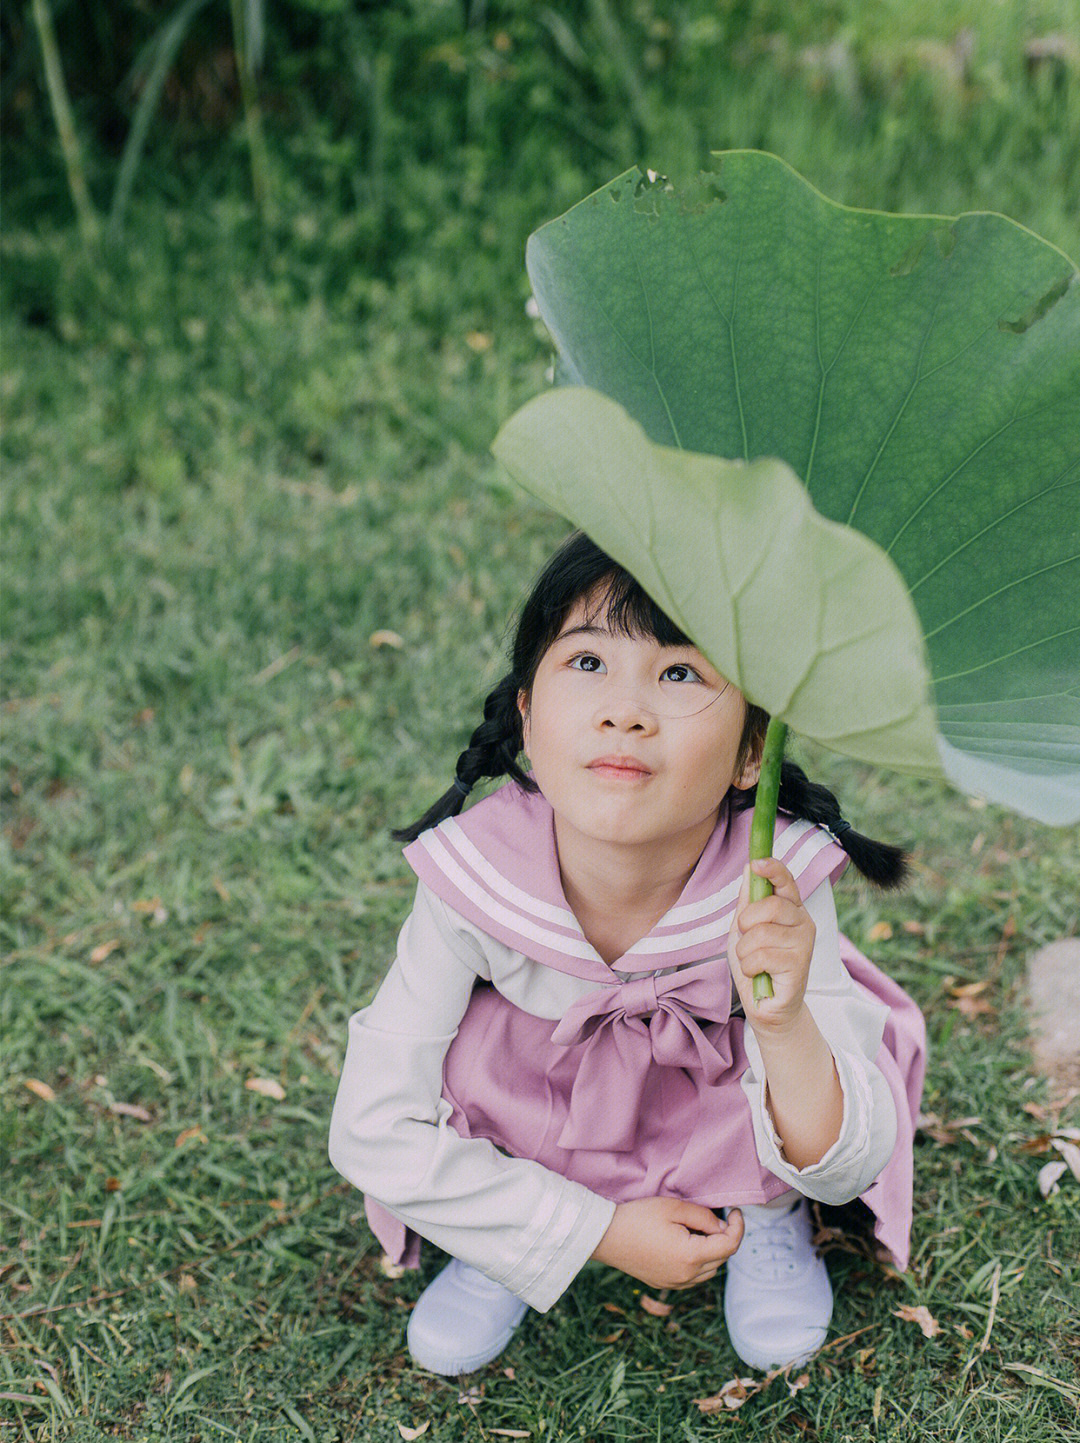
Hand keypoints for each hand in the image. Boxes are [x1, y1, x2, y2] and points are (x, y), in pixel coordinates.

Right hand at [590, 1197, 742, 1289]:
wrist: (605, 1236)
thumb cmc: (638, 1217)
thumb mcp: (673, 1208)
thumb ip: (703, 1217)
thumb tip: (723, 1227)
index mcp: (690, 1257)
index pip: (729, 1246)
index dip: (739, 1227)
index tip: (735, 1211)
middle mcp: (686, 1276)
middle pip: (721, 1259)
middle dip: (725, 1237)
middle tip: (715, 1216)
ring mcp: (675, 1283)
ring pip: (710, 1270)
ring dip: (713, 1251)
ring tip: (699, 1229)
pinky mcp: (665, 1284)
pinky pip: (694, 1276)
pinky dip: (699, 1262)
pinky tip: (687, 1244)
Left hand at [728, 858, 815, 1036]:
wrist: (766, 1005)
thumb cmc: (757, 965)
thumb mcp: (744, 929)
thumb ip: (748, 901)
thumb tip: (749, 868)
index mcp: (791, 909)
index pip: (786, 881)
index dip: (773, 869)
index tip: (757, 863)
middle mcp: (803, 923)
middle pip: (770, 906)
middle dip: (746, 923)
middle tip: (746, 939)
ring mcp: (804, 945)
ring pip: (761, 934)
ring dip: (745, 951)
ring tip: (753, 962)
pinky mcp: (799, 967)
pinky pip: (761, 956)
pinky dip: (750, 967)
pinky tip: (759, 974)